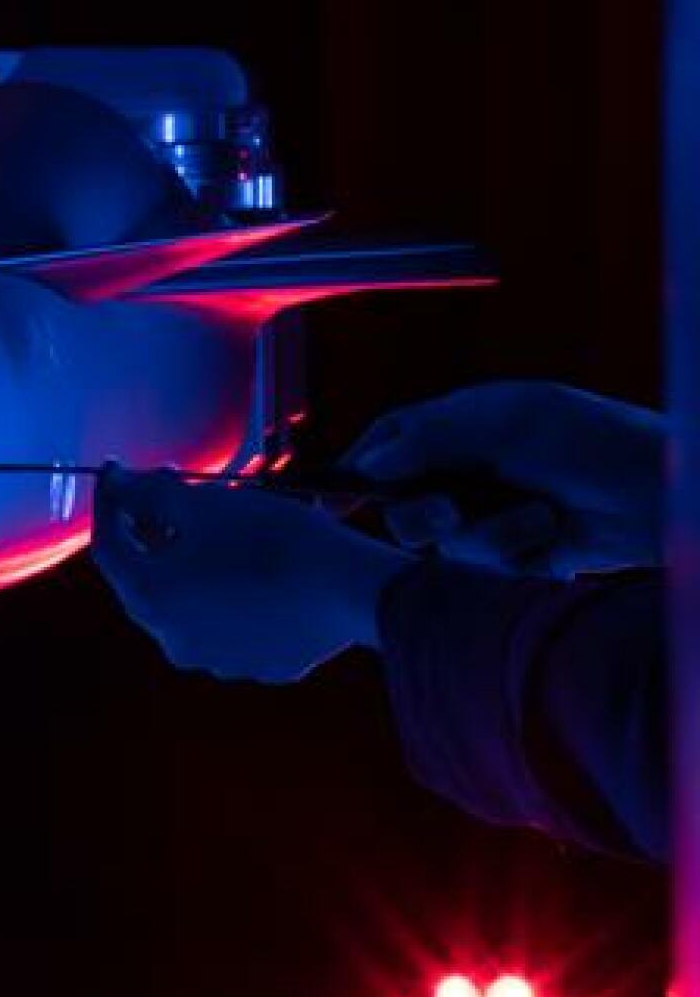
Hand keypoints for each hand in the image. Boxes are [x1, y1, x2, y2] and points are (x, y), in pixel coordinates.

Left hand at [91, 466, 412, 683]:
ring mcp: (218, 660)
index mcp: (152, 600)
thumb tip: (119, 485)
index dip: (110, 504)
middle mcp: (174, 640)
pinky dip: (231, 592)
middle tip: (164, 492)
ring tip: (216, 527)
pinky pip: (232, 623)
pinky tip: (255, 565)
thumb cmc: (275, 540)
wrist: (354, 587)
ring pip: (190, 603)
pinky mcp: (260, 664)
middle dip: (150, 532)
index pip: (109, 547)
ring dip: (192, 564)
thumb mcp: (204, 503)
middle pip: (146, 579)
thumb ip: (148, 493)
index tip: (117, 473)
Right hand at [344, 382, 664, 576]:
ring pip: (447, 549)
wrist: (664, 495)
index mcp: (458, 428)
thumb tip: (369, 465)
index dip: (354, 476)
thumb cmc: (593, 440)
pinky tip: (558, 547)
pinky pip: (489, 575)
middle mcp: (468, 474)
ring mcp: (494, 517)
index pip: (385, 448)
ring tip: (543, 521)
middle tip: (451, 516)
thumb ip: (430, 437)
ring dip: (492, 539)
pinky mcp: (520, 559)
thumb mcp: (507, 420)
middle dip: (424, 518)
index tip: (332, 506)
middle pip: (403, 510)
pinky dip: (521, 564)